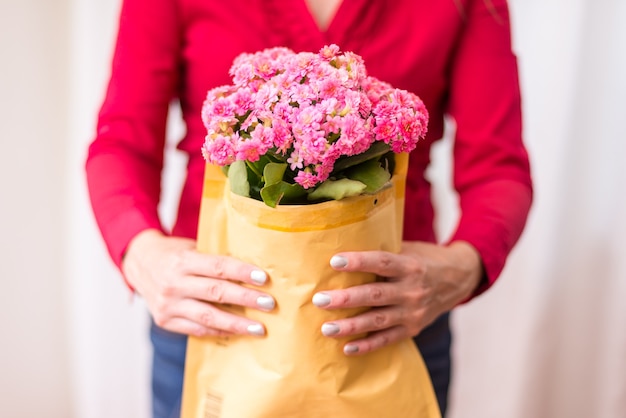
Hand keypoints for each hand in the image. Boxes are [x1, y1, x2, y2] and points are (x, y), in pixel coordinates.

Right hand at [122, 229, 274, 336]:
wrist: (139, 264)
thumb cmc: (174, 254)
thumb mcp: (191, 248)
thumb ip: (214, 259)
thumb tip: (251, 272)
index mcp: (182, 261)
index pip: (217, 266)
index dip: (242, 273)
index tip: (264, 278)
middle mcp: (174, 284)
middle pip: (216, 292)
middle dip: (246, 299)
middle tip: (269, 304)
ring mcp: (168, 305)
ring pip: (208, 317)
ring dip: (236, 324)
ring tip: (259, 328)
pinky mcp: (165, 321)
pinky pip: (197, 330)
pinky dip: (219, 332)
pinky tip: (237, 332)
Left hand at [312, 241, 483, 354]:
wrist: (458, 279)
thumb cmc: (423, 259)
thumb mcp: (408, 249)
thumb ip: (383, 251)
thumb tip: (344, 245)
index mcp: (410, 265)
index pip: (381, 262)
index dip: (359, 262)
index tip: (335, 261)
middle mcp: (413, 290)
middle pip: (375, 295)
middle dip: (346, 299)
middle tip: (320, 300)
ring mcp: (413, 312)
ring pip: (378, 321)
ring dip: (351, 325)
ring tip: (326, 328)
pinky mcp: (413, 328)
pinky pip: (387, 339)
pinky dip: (367, 345)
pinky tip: (347, 347)